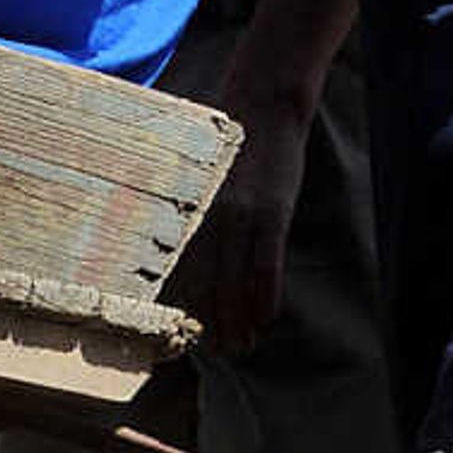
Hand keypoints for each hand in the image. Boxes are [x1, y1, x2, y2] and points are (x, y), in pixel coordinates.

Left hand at [170, 91, 307, 354]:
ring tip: (244, 347)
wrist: (264, 100)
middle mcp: (210, 218)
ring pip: (235, 282)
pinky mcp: (272, 211)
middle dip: (214, 323)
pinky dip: (265, 294)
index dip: (186, 306)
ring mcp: (242, 216)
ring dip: (239, 320)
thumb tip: (181, 237)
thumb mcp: (202, 173)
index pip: (183, 271)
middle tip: (222, 352)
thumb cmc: (233, 138)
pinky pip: (266, 262)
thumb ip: (194, 207)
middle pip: (207, 284)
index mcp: (191, 210)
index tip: (189, 334)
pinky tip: (266, 318)